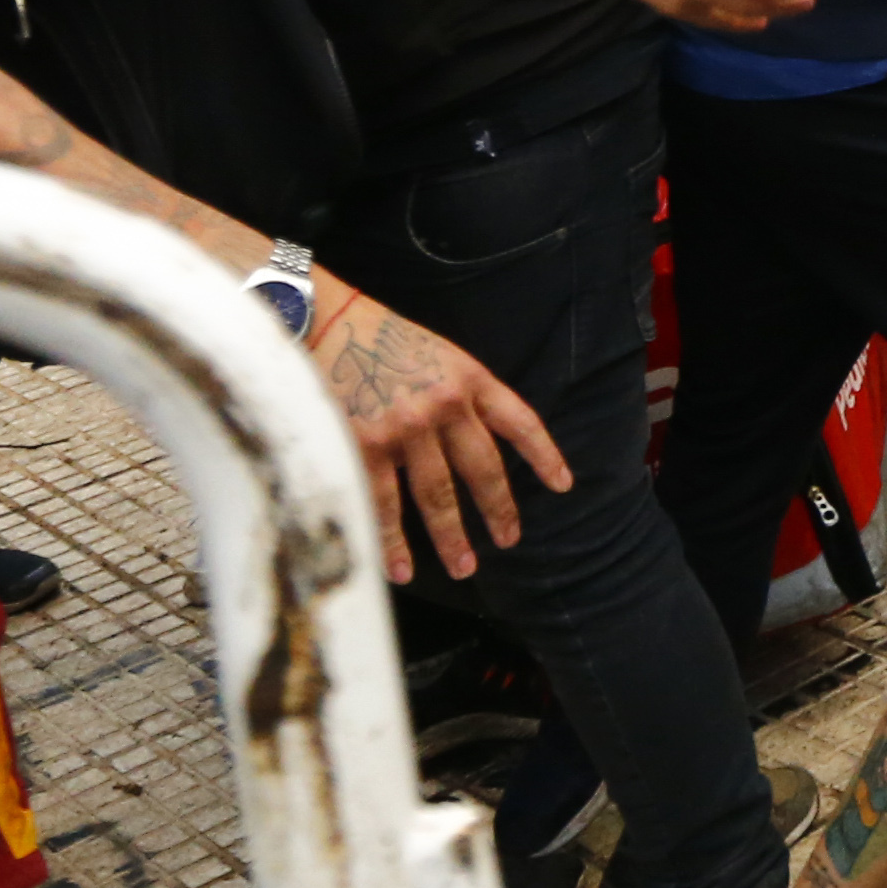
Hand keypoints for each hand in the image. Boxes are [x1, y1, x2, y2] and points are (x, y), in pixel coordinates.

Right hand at [307, 286, 569, 583]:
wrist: (324, 319)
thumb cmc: (377, 334)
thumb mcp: (437, 352)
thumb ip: (460, 391)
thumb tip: (473, 437)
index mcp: (469, 378)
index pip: (520, 422)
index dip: (544, 455)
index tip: (562, 485)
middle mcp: (446, 405)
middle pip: (483, 469)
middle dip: (499, 511)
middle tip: (508, 541)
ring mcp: (407, 428)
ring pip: (437, 496)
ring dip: (451, 538)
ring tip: (464, 567)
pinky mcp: (367, 445)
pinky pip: (385, 504)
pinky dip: (392, 541)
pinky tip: (400, 567)